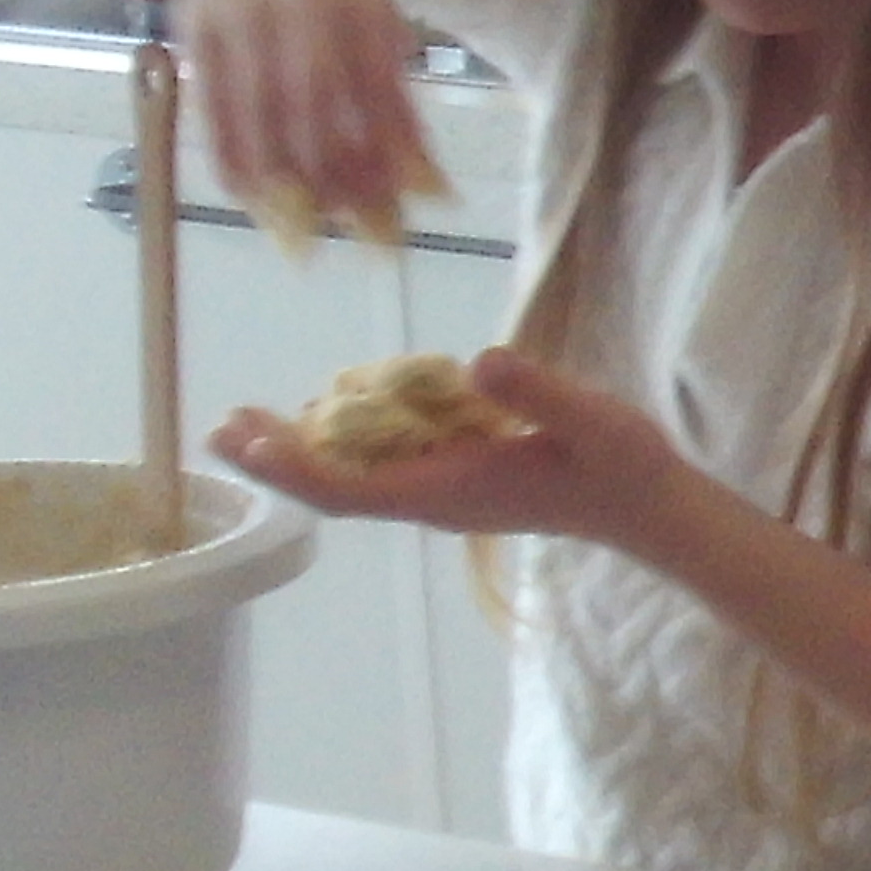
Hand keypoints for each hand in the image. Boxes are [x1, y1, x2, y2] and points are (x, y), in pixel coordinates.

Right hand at [165, 0, 441, 229]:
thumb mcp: (365, 11)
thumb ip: (389, 81)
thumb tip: (419, 169)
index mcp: (359, 4)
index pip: (381, 88)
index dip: (395, 148)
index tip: (413, 202)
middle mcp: (302, 8)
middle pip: (320, 104)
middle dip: (341, 172)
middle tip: (359, 227)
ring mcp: (245, 19)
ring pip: (264, 111)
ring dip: (284, 177)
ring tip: (305, 228)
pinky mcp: (198, 32)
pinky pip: (213, 105)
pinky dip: (230, 155)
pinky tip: (248, 197)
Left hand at [212, 349, 687, 547]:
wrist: (650, 509)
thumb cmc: (623, 467)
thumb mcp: (592, 421)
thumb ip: (540, 393)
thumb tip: (479, 361)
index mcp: (454, 488)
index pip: (352, 490)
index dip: (297, 468)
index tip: (250, 441)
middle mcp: (435, 499)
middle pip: (335, 490)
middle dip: (276, 460)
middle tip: (221, 426)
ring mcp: (444, 493)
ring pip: (352, 480)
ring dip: (299, 452)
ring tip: (250, 420)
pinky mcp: (458, 480)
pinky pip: (379, 469)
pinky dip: (339, 446)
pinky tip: (329, 416)